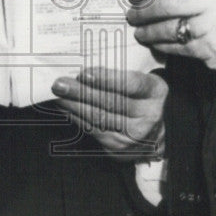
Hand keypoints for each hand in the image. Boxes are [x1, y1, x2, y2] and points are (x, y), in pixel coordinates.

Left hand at [51, 67, 166, 160]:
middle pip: (110, 102)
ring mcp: (134, 135)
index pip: (131, 84)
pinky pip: (93, 130)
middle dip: (81, 92)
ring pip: (98, 118)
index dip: (106, 79)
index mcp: (155, 92)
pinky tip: (65, 107)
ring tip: (58, 94)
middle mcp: (148, 116)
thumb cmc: (144, 97)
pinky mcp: (119, 148)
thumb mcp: (144, 80)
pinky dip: (76, 117)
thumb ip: (122, 71)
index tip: (85, 73)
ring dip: (74, 105)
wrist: (157, 132)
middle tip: (60, 83)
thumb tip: (87, 67)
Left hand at [127, 0, 215, 78]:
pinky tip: (154, 44)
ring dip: (149, 30)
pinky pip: (177, 46)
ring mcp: (213, 26)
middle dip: (145, 9)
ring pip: (169, 26)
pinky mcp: (209, 49)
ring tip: (139, 31)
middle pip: (169, 2)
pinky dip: (162, 45)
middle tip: (131, 13)